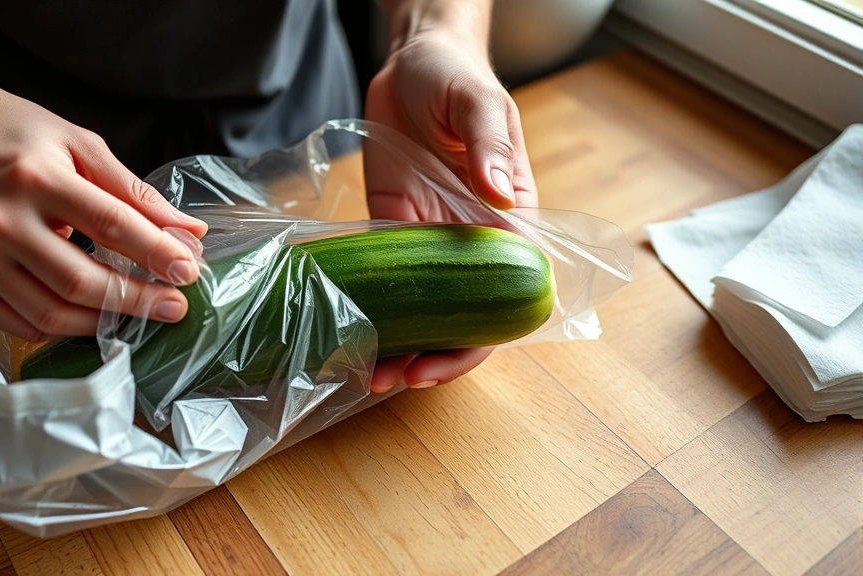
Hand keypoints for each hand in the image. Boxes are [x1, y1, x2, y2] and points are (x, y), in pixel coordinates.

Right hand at [0, 84, 206, 340]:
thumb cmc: (21, 137)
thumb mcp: (83, 145)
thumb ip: (136, 192)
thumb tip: (190, 232)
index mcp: (35, 178)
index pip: (110, 225)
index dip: (156, 253)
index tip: (189, 271)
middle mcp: (0, 222)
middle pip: (80, 280)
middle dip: (137, 300)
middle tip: (176, 306)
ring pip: (52, 313)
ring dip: (106, 322)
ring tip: (141, 313)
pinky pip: (24, 324)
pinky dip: (64, 327)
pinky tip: (92, 315)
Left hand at [364, 25, 535, 393]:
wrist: (410, 62)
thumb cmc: (457, 77)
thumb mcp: (479, 104)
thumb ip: (491, 147)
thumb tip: (504, 196)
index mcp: (509, 222)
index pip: (508, 298)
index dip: (483, 337)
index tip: (446, 357)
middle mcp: (471, 241)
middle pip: (466, 317)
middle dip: (436, 356)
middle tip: (395, 377)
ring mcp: (431, 239)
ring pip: (426, 309)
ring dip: (403, 345)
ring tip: (370, 371)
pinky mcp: (393, 229)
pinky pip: (389, 279)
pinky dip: (377, 311)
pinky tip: (353, 333)